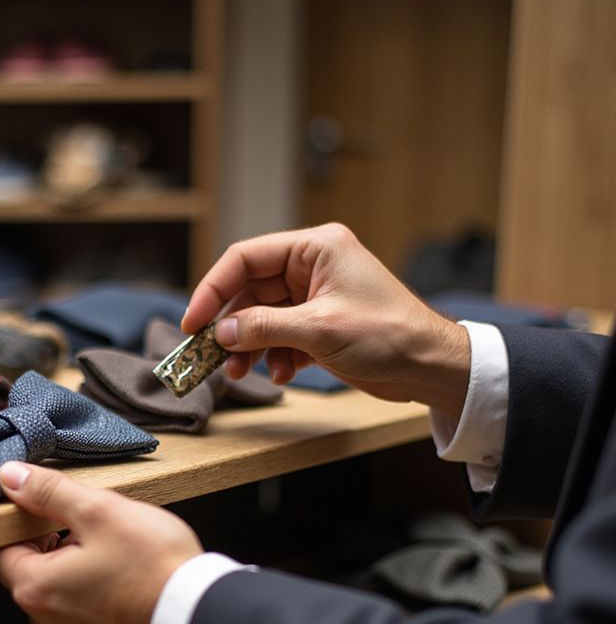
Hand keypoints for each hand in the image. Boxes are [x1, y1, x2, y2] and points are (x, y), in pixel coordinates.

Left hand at [0, 462, 202, 623]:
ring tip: (116, 554)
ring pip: (60, 595)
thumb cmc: (153, 567)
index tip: (50, 513)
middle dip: (54, 548)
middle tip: (92, 530)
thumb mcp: (98, 511)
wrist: (197, 618)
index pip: (1, 552)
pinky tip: (127, 580)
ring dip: (78, 571)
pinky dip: (98, 596)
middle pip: (32, 574)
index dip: (23, 527)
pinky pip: (85, 616)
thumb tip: (11, 477)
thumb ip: (49, 491)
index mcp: (35, 589)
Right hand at [183, 223, 470, 420]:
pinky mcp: (319, 325)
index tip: (193, 322)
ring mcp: (315, 297)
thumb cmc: (390, 336)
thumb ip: (265, 327)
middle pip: (250, 291)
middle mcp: (312, 267)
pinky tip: (280, 374)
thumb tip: (222, 332)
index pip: (246, 259)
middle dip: (232, 327)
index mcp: (315, 249)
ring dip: (249, 347)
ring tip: (241, 372)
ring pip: (262, 318)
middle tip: (210, 356)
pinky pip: (279, 336)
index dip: (213, 289)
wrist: (430, 367)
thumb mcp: (319, 330)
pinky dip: (273, 356)